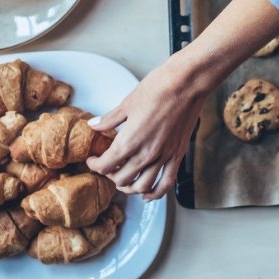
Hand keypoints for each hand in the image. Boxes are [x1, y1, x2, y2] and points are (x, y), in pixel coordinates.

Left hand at [86, 52, 209, 200]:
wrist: (186, 83)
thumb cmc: (157, 88)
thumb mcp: (127, 103)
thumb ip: (109, 119)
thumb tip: (94, 125)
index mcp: (129, 141)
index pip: (105, 165)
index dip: (95, 165)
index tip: (92, 159)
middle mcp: (146, 154)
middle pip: (121, 179)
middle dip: (110, 175)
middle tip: (107, 166)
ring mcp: (163, 157)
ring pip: (142, 186)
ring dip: (129, 187)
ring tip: (123, 180)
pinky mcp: (177, 155)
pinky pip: (166, 183)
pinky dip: (155, 193)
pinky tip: (147, 194)